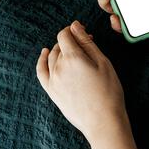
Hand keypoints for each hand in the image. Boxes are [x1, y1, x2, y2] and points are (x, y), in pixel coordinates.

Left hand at [36, 20, 140, 148]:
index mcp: (73, 58)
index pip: (65, 34)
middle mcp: (58, 67)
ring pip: (52, 56)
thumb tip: (75, 26)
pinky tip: (45, 53)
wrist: (103, 121)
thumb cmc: (108, 91)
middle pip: (60, 45)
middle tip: (86, 43)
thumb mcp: (102, 62)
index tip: (84, 31)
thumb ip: (86, 42)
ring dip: (61, 49)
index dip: (74, 30)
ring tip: (74, 51)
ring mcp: (53, 80)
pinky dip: (41, 60)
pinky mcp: (51, 91)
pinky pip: (41, 71)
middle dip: (72, 40)